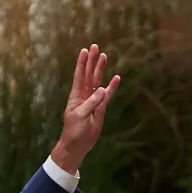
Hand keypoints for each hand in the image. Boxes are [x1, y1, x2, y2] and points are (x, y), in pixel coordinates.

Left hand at [51, 44, 120, 173]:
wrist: (77, 145)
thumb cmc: (74, 131)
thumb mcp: (80, 115)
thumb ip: (91, 102)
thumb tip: (102, 90)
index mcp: (76, 96)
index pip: (79, 76)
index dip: (82, 63)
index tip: (85, 50)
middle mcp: (84, 95)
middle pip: (89, 75)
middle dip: (92, 61)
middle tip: (95, 47)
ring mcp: (93, 101)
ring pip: (98, 82)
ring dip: (101, 70)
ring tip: (104, 56)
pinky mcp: (101, 109)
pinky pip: (107, 96)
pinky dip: (112, 87)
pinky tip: (117, 78)